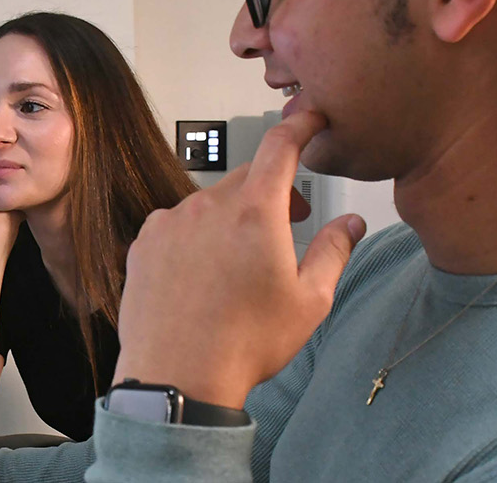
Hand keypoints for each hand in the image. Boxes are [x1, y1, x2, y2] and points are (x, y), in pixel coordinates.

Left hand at [112, 111, 366, 407]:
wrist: (177, 377)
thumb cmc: (243, 344)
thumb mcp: (309, 301)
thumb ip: (334, 250)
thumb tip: (352, 222)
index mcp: (254, 213)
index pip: (280, 146)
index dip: (300, 126)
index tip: (311, 120)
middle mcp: (207, 206)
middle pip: (247, 178)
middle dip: (273, 192)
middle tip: (290, 222)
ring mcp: (170, 222)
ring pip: (210, 203)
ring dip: (231, 218)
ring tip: (241, 263)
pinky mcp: (145, 242)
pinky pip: (178, 223)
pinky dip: (196, 235)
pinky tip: (204, 273)